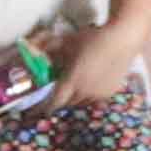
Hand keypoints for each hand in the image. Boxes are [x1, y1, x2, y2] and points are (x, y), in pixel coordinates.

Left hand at [31, 15, 149, 109]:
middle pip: (68, 103)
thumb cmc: (92, 38)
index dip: (45, 108)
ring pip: (81, 103)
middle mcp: (85, 92)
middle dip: (61, 99)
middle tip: (57, 92)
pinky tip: (90, 82)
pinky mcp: (110, 93)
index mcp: (72, 81)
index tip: (37, 112)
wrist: (122, 39)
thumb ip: (47, 47)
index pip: (54, 102)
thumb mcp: (67, 41)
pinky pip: (95, 99)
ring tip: (74, 86)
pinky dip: (89, 94)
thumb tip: (28, 48)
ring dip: (75, 98)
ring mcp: (99, 94)